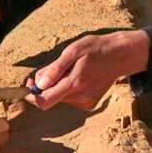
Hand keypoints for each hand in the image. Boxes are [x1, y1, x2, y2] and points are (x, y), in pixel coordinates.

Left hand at [25, 30, 149, 110]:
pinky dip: (69, 88)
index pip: (44, 102)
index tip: (31, 81)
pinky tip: (80, 76)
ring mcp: (86, 102)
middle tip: (56, 66)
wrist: (120, 55)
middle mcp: (80, 98)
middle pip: (51, 98)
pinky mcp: (90, 103)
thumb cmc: (96, 49)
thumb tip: (39, 84)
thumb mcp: (73, 51)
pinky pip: (70, 98)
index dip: (32, 94)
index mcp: (74, 85)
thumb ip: (55, 69)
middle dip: (47, 85)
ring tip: (72, 69)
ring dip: (59, 85)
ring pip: (60, 98)